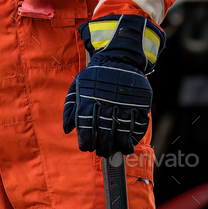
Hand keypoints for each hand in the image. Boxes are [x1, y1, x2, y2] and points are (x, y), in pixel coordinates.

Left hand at [63, 14, 164, 156]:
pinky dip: (136, 135)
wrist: (119, 56)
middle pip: (105, 136)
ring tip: (119, 150)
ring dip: (121, 146)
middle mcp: (106, 104)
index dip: (86, 143)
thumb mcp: (78, 86)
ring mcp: (125, 104)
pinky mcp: (139, 103)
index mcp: (89, 101)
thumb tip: (68, 130)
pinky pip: (139, 125)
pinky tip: (131, 139)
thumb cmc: (95, 74)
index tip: (87, 148)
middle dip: (103, 148)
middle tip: (103, 152)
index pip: (87, 130)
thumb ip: (71, 108)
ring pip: (123, 134)